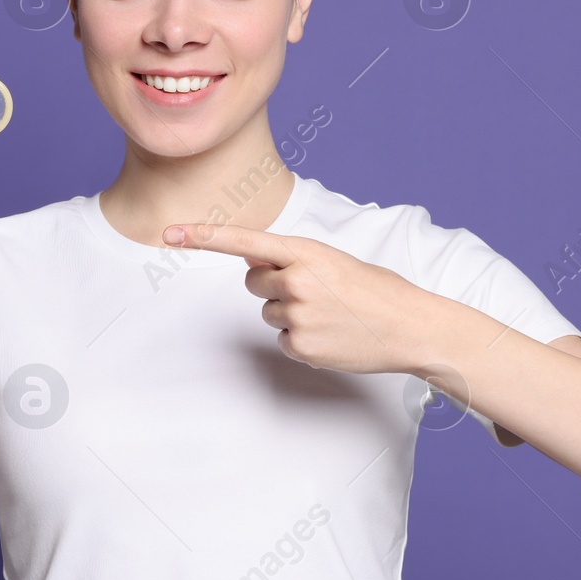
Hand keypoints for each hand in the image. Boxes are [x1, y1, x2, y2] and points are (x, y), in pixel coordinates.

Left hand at [163, 222, 449, 375]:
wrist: (410, 327)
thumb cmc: (376, 290)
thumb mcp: (333, 261)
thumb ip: (292, 258)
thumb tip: (254, 258)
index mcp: (305, 251)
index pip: (243, 241)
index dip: (203, 236)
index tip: (170, 233)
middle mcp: (296, 281)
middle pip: (252, 281)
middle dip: (273, 285)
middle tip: (314, 293)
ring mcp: (296, 315)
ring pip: (267, 313)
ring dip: (290, 313)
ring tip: (329, 315)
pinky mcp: (299, 346)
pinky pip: (282, 340)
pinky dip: (300, 340)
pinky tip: (330, 336)